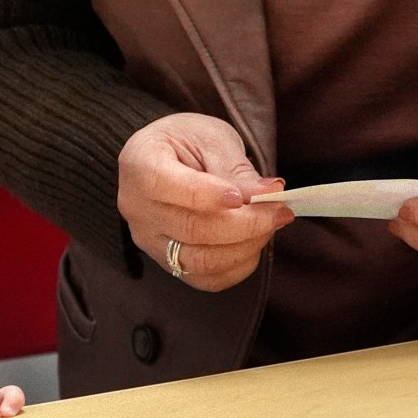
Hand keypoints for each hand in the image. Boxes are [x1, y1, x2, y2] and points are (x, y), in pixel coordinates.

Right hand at [117, 113, 292, 290]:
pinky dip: (238, 266)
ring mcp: (150, 241)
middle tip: (280, 209)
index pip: (168, 186)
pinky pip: (205, 279)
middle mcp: (137, 208)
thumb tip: (268, 195)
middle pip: (192, 229)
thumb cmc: (188, 141)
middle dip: (246, 223)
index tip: (251, 194)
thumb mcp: (211, 138)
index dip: (211, 195)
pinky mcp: (168, 263)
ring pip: (200, 260)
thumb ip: (235, 169)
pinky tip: (255, 242)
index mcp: (140, 164)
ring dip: (246, 246)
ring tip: (271, 224)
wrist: (170, 158)